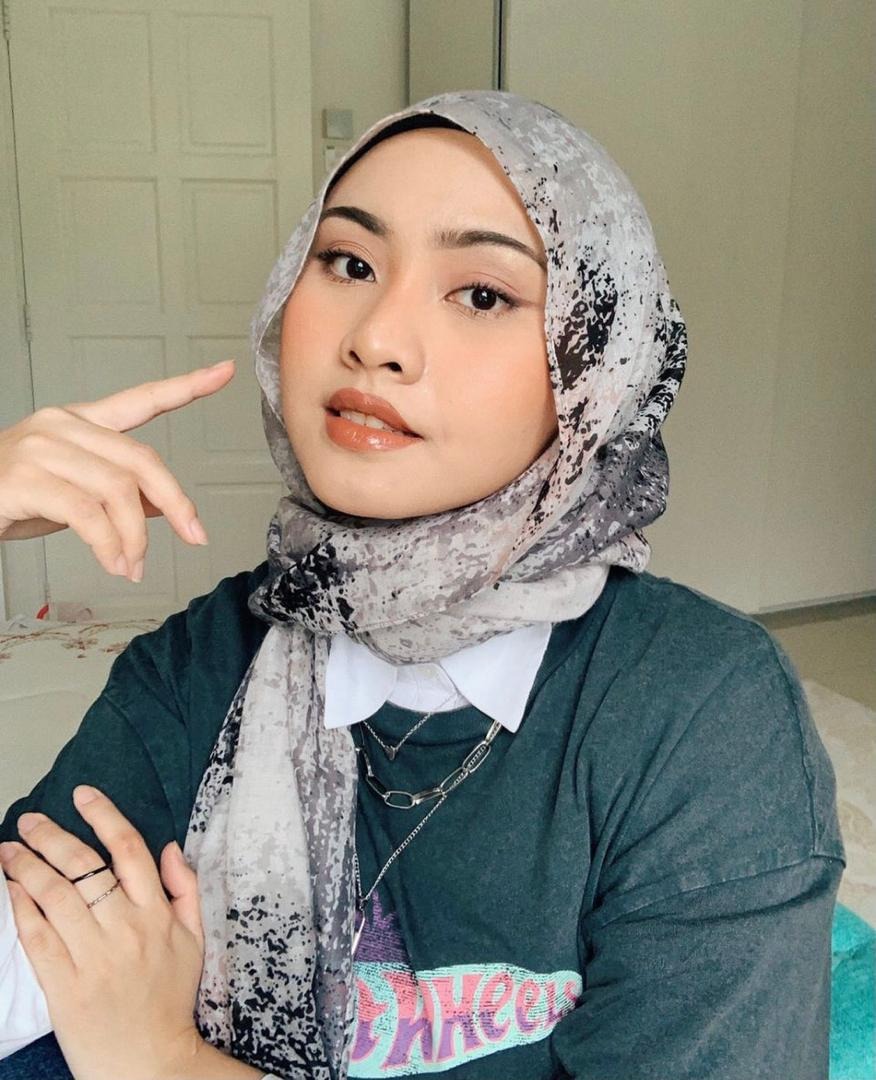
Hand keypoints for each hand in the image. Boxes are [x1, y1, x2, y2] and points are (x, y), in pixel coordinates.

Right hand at [0, 359, 234, 580]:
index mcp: (79, 421)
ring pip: (119, 491)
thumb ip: (119, 492)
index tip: (225, 372)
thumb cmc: (11, 497)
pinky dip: (110, 546)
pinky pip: (88, 515)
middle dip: (176, 502)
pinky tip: (114, 563)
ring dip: (135, 537)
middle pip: (142, 460)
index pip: (141, 399)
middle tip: (194, 536)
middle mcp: (62, 424)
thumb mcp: (75, 492)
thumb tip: (165, 507)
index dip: (186, 387)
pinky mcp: (27, 479)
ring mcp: (43, 448)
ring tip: (132, 566)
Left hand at [0, 785, 209, 1079]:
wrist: (149, 1062)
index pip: (128, 850)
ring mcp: (92, 958)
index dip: (104, 815)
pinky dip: (21, 908)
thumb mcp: (195, 939)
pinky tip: (11, 889)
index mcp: (156, 915)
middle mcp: (124, 930)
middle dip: (51, 837)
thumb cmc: (170, 997)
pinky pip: (37, 938)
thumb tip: (169, 847)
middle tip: (30, 820)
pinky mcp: (64, 986)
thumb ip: (185, 889)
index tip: (82, 794)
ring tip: (10, 850)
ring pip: (55, 897)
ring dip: (27, 867)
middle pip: (83, 869)